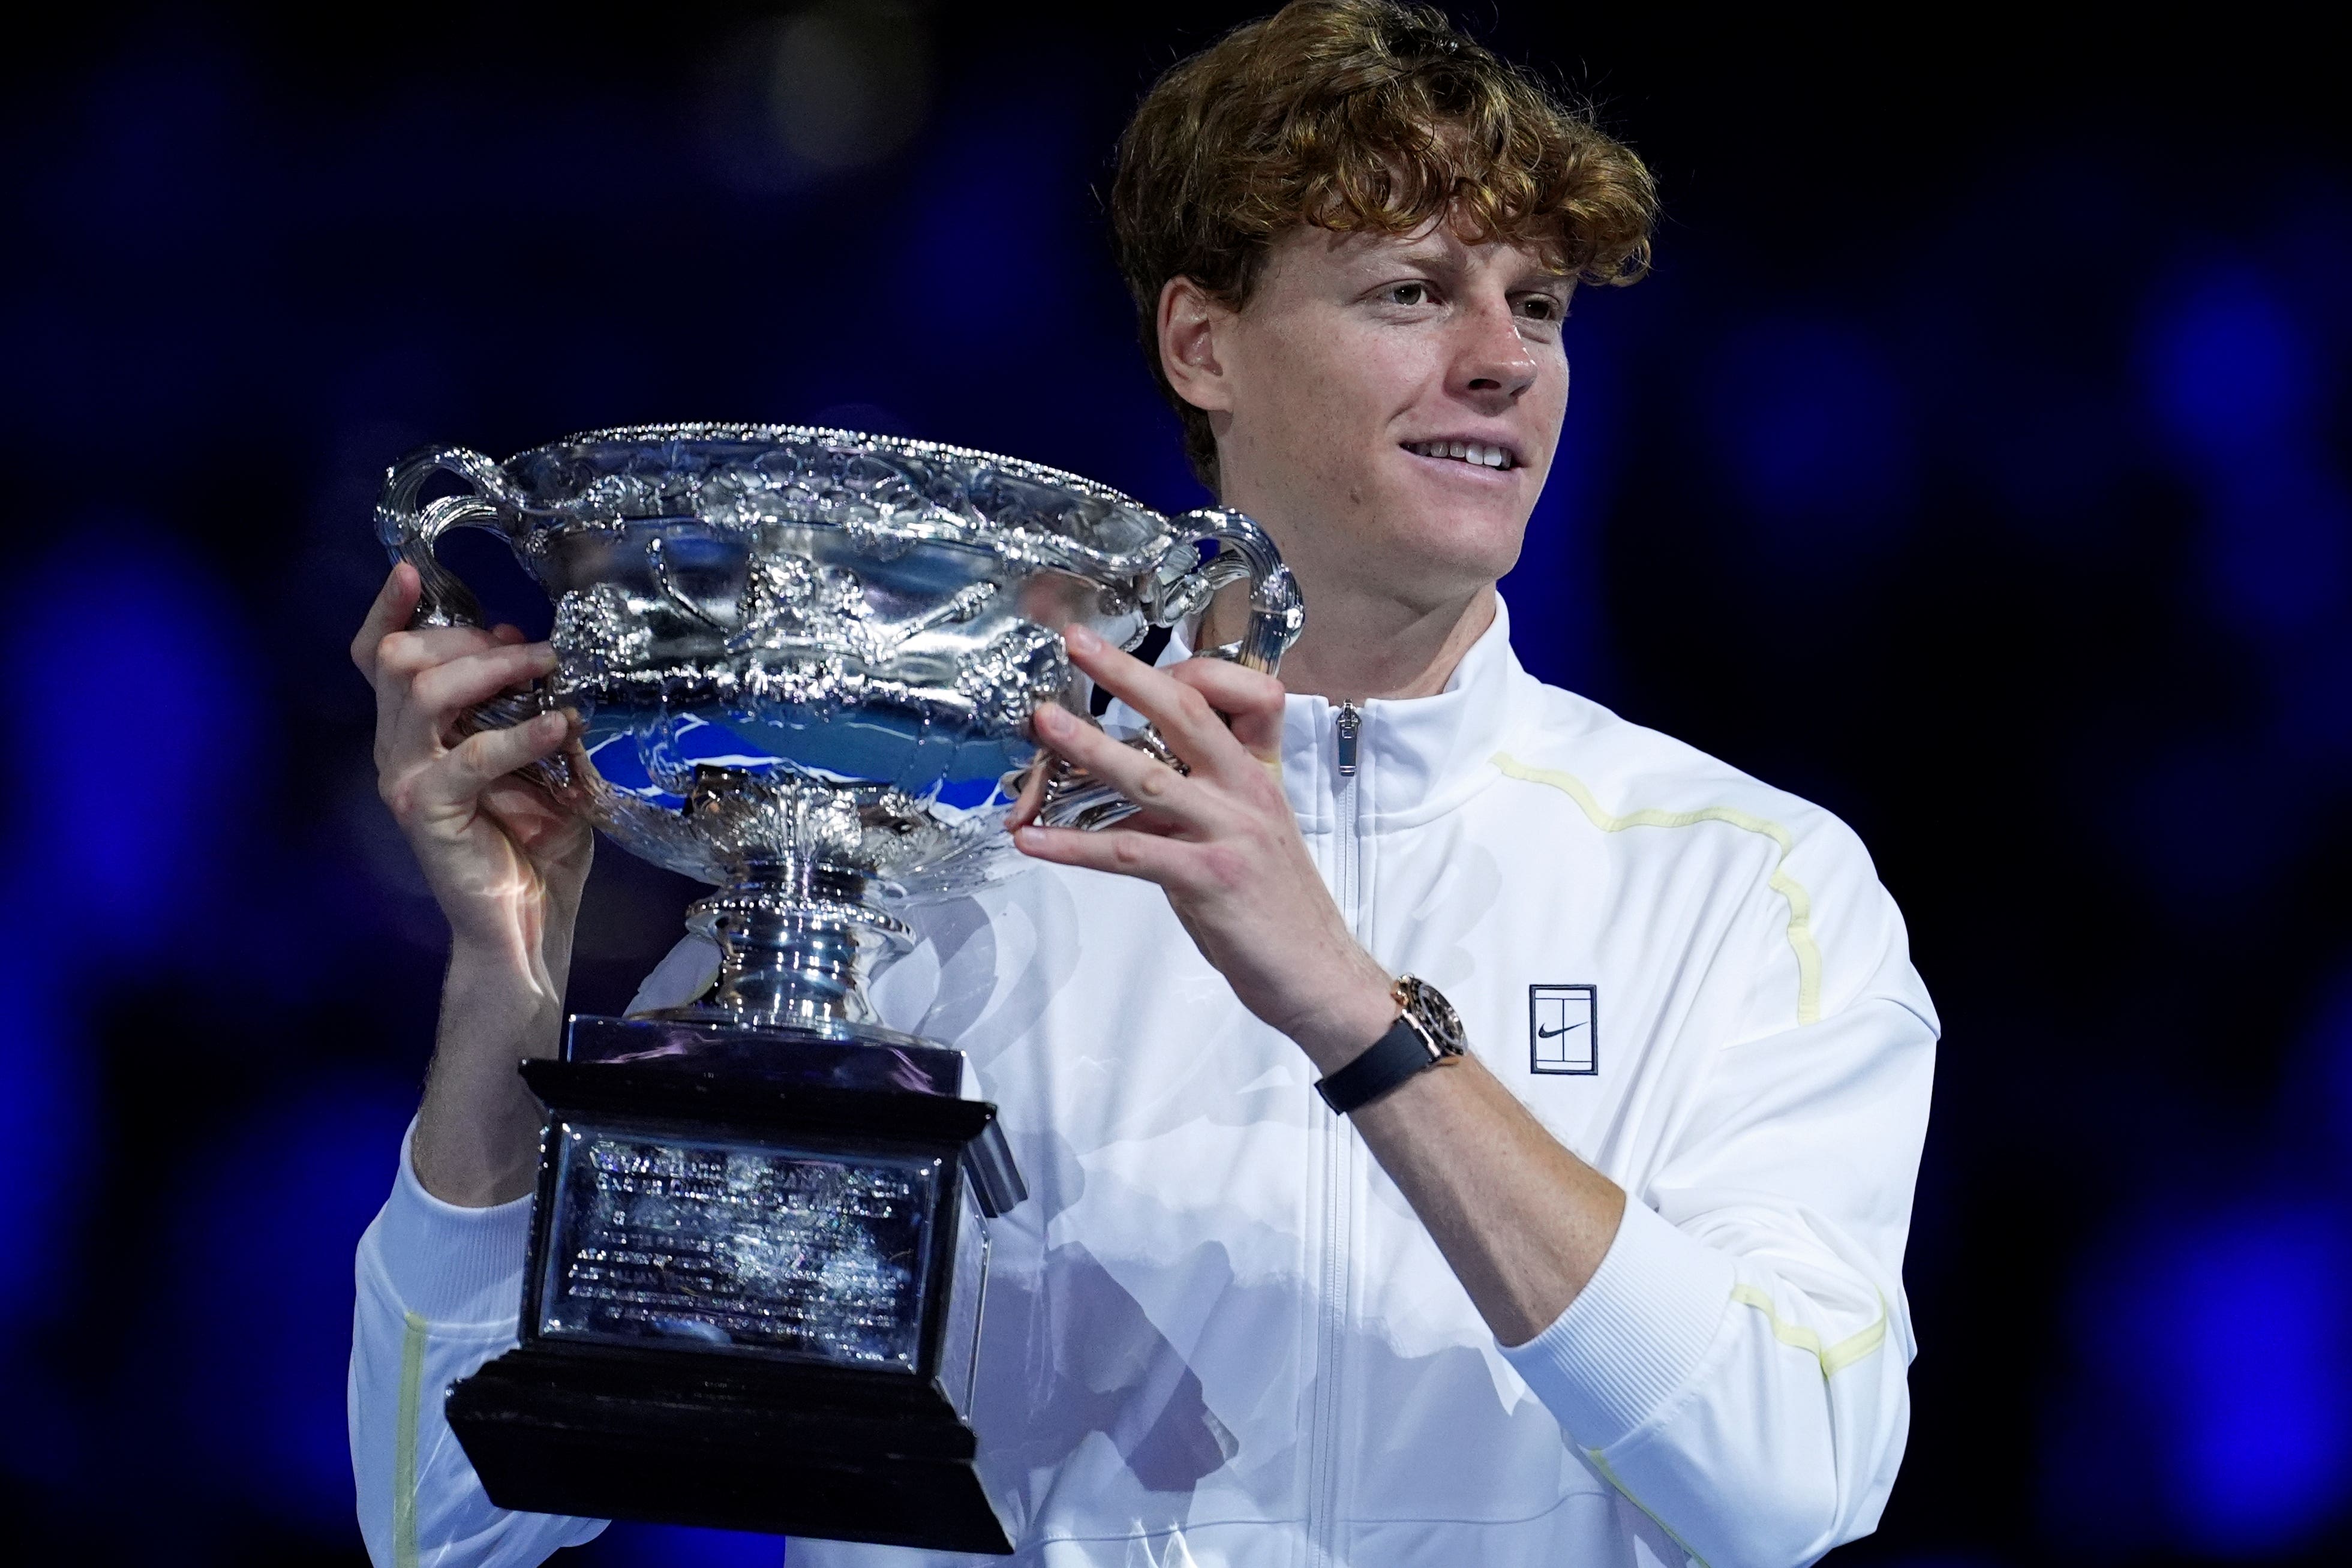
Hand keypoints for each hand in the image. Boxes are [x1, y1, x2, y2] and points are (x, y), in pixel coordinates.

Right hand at [351, 563, 592, 967]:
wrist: (526, 926)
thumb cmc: (535, 846)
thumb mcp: (544, 763)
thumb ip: (532, 712)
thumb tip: (550, 662)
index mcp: (415, 733)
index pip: (377, 657)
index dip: (388, 611)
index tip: (413, 570)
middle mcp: (398, 750)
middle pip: (399, 660)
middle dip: (466, 637)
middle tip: (529, 647)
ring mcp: (407, 779)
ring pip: (422, 692)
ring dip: (490, 668)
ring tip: (546, 668)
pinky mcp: (428, 812)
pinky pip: (470, 754)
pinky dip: (520, 731)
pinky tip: (560, 724)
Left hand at [1009, 625, 1394, 1070]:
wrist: (1320, 976)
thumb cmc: (1278, 911)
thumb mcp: (1243, 839)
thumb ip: (1190, 809)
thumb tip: (1118, 804)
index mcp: (1257, 774)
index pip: (1228, 698)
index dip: (1180, 671)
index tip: (1128, 664)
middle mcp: (1247, 792)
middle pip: (1186, 713)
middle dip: (1126, 674)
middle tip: (1078, 642)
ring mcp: (1230, 832)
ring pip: (1150, 777)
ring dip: (1089, 749)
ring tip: (1044, 725)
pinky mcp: (1210, 879)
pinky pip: (1130, 853)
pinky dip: (1075, 846)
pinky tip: (1034, 841)